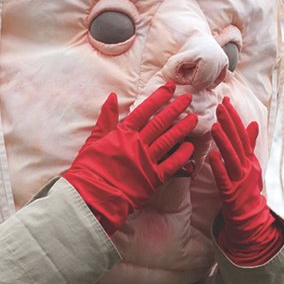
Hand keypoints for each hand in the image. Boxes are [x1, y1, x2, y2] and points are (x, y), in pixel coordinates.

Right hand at [63, 85, 197, 234]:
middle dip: (175, 108)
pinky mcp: (153, 178)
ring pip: (169, 140)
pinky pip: (172, 164)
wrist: (92, 196)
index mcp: (123, 134)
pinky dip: (182, 155)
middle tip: (188, 99)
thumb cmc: (89, 169)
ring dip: (182, 128)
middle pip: (160, 122)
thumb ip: (106, 119)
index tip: (170, 88)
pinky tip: (190, 147)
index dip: (158, 98)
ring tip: (194, 119)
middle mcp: (138, 144)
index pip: (144, 111)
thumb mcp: (94, 140)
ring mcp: (147, 161)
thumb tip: (113, 97)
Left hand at [209, 98, 283, 265]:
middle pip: (238, 143)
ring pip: (232, 158)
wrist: (250, 217)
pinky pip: (224, 180)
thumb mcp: (251, 165)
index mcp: (250, 159)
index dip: (234, 118)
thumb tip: (253, 123)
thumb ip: (249, 144)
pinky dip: (219, 168)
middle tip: (220, 107)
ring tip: (215, 127)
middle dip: (229, 124)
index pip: (242, 134)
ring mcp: (240, 180)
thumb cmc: (247, 188)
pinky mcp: (231, 194)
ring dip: (224, 142)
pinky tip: (212, 158)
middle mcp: (247, 167)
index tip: (225, 102)